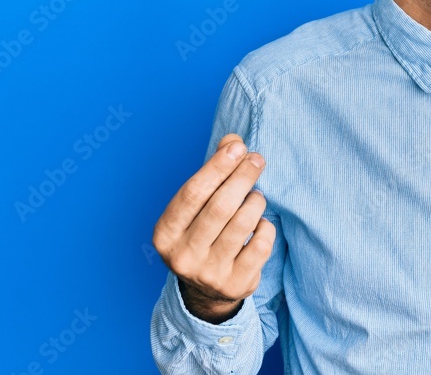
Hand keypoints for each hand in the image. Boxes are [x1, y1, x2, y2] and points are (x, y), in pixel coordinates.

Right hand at [152, 133, 275, 322]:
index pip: (193, 192)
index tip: (238, 146)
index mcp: (165, 233)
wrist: (206, 291)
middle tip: (257, 159)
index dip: (217, 166)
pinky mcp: (235, 284)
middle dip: (242, 177)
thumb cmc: (202, 233)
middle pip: (220, 207)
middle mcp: (182, 256)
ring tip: (256, 196)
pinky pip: (261, 245)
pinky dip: (265, 227)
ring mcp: (209, 273)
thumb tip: (232, 141)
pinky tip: (260, 224)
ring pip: (242, 224)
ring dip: (255, 201)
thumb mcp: (198, 206)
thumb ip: (213, 172)